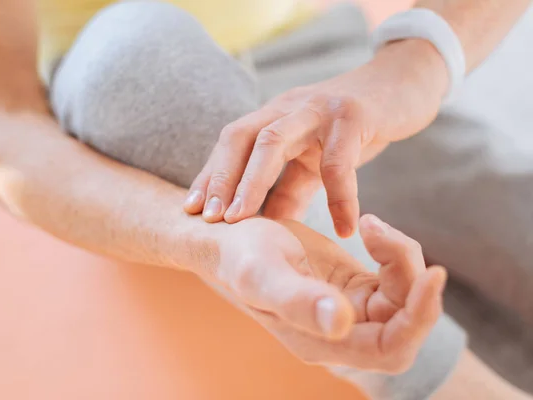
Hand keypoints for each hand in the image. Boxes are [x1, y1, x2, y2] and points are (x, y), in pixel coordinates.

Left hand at [184, 39, 447, 236]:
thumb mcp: (314, 161)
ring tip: (244, 222)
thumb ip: (289, 191)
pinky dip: (341, 199)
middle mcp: (287, 108)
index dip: (209, 175)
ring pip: (274, 141)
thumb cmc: (350, 129)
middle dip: (220, 178)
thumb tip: (267, 229)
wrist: (401, 87)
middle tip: (210, 219)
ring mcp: (318, 108)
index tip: (191, 209)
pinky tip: (345, 229)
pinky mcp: (354, 115)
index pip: (231, 144)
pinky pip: (339, 161)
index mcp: (273, 117)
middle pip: (240, 137)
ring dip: (253, 182)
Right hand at [213, 214, 445, 372]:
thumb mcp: (261, 273)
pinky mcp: (350, 286)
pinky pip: (390, 276)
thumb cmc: (236, 255)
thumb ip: (298, 301)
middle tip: (387, 237)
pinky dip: (391, 251)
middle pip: (405, 322)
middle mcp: (340, 333)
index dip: (419, 318)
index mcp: (321, 341)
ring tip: (370, 225)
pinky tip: (370, 228)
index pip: (391, 348)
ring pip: (402, 296)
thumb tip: (341, 323)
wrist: (224, 238)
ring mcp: (347, 310)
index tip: (432, 274)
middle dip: (413, 281)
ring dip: (400, 257)